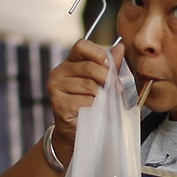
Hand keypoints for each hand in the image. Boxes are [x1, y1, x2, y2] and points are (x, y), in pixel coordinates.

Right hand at [45, 39, 111, 162]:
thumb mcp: (101, 81)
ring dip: (102, 95)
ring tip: (105, 102)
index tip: (109, 66)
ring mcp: (55, 87)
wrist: (76, 130)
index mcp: (69, 62)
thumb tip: (121, 47)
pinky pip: (84, 101)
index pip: (81, 46)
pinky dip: (94, 106)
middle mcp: (58, 72)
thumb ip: (109, 65)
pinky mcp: (58, 103)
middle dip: (108, 78)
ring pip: (88, 85)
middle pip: (88, 67)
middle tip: (118, 88)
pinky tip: (94, 110)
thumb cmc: (89, 104)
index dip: (98, 53)